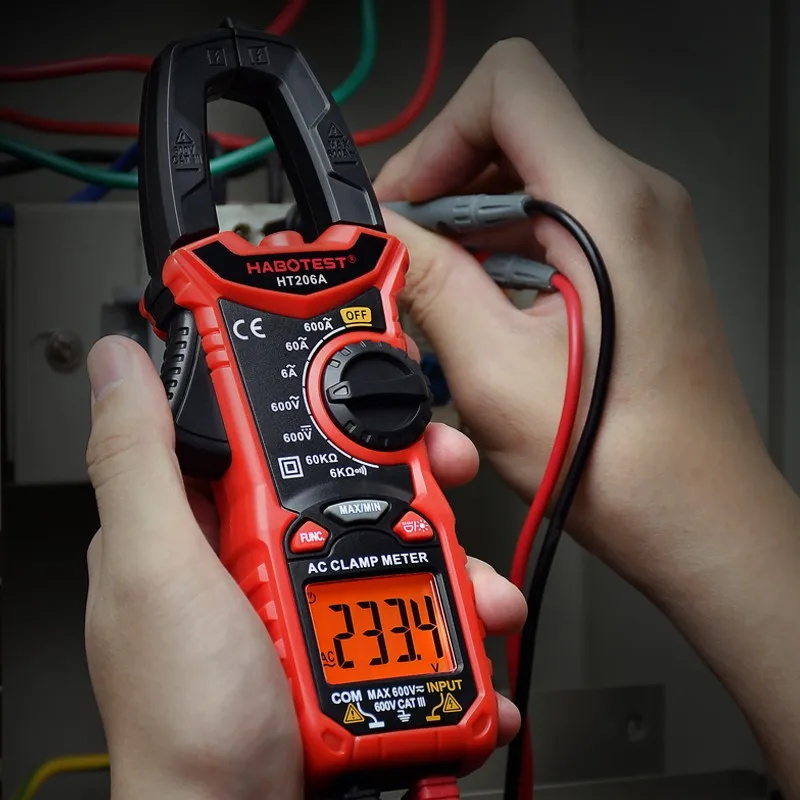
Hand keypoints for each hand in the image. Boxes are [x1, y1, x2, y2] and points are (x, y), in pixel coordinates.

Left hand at [84, 335, 524, 799]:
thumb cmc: (186, 723)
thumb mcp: (155, 575)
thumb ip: (139, 464)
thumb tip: (119, 365)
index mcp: (194, 524)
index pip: (254, 428)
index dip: (307, 393)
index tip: (358, 373)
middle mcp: (250, 556)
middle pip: (341, 480)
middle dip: (406, 472)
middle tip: (442, 470)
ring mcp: (303, 601)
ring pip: (388, 540)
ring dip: (447, 554)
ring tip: (478, 588)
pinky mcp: (347, 641)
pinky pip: (409, 605)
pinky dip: (451, 617)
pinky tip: (470, 636)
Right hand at [374, 38, 774, 585]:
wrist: (688, 508)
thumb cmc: (622, 457)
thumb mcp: (493, 367)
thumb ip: (427, 281)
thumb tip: (381, 234)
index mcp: (606, 205)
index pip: (508, 88)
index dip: (439, 136)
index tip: (407, 202)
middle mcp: (634, 202)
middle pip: (512, 135)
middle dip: (444, 193)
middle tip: (409, 260)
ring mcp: (639, 231)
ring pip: (527, 184)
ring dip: (470, 232)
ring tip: (444, 301)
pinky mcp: (633, 264)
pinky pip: (551, 225)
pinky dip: (503, 256)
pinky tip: (484, 313)